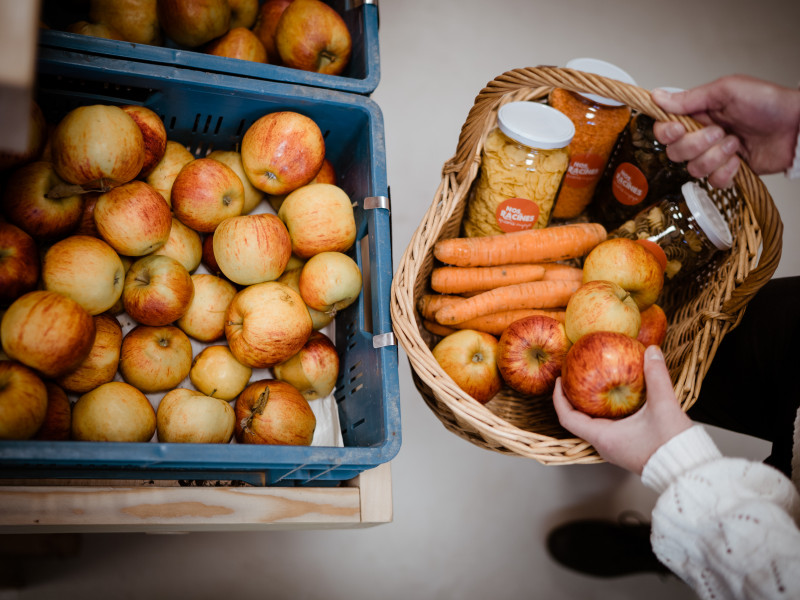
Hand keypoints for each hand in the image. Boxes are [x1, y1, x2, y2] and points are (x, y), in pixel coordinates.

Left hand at [553, 345, 692, 473]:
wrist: (688, 471)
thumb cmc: (672, 446)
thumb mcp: (664, 406)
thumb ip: (657, 376)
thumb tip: (652, 351)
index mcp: (603, 437)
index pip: (567, 418)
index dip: (559, 398)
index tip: (560, 380)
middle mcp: (604, 445)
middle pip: (577, 420)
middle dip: (573, 398)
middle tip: (574, 377)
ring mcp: (614, 449)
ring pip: (592, 425)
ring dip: (589, 406)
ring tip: (593, 384)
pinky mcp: (625, 449)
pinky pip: (606, 428)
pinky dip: (604, 412)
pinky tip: (616, 399)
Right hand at [651, 75, 799, 187]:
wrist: (797, 127)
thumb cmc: (768, 103)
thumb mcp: (727, 90)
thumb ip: (690, 97)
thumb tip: (657, 96)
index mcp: (698, 114)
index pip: (664, 129)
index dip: (666, 133)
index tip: (679, 129)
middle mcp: (701, 136)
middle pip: (675, 152)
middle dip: (696, 145)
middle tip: (720, 132)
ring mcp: (714, 155)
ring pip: (693, 169)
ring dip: (715, 157)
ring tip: (735, 143)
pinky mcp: (727, 172)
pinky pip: (713, 182)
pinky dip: (727, 172)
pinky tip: (740, 159)